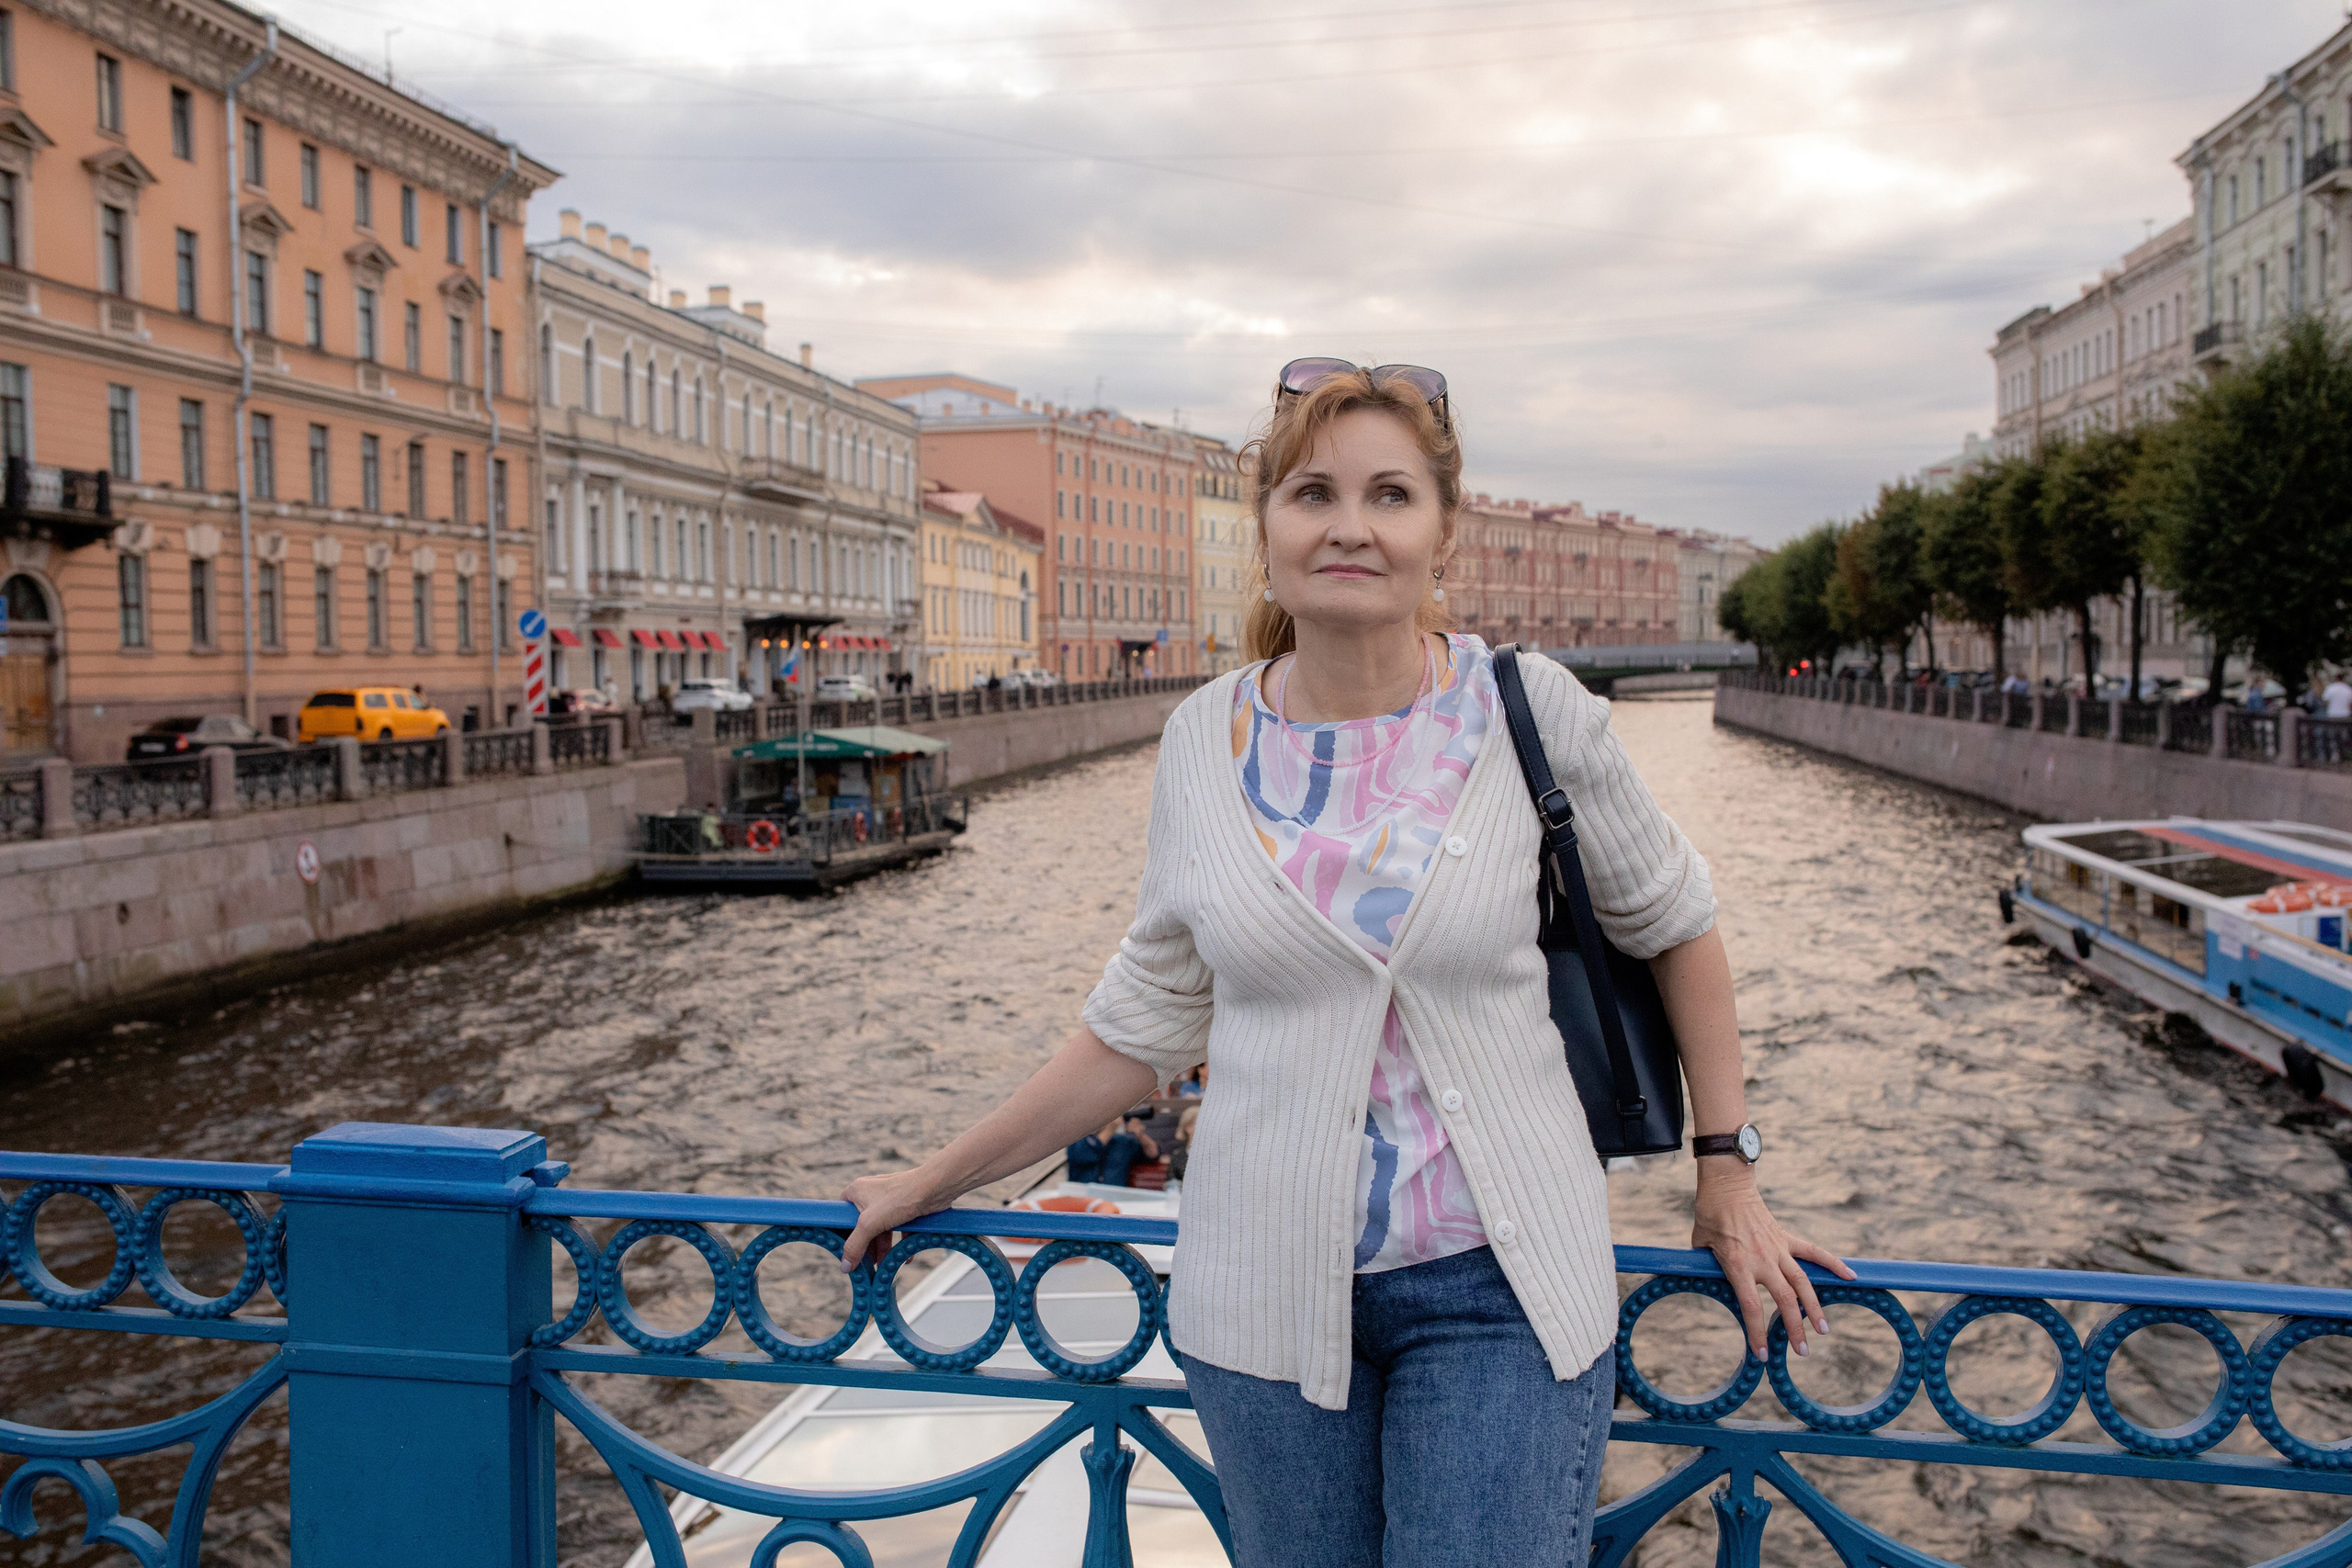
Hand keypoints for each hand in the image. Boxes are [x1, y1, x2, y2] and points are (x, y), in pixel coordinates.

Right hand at [839, 1168, 945, 1271]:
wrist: (936, 1188)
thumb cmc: (901, 1197)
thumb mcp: (870, 1224)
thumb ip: (855, 1245)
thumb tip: (845, 1266)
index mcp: (857, 1191)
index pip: (842, 1215)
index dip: (843, 1234)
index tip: (846, 1252)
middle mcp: (871, 1194)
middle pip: (863, 1226)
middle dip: (868, 1247)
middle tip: (868, 1264)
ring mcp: (889, 1201)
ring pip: (882, 1229)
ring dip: (884, 1248)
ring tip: (885, 1265)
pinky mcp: (905, 1208)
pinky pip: (898, 1229)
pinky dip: (900, 1243)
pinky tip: (904, 1258)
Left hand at [1690, 1163, 1855, 1359]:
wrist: (1727, 1186)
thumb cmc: (1709, 1216)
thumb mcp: (1700, 1246)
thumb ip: (1706, 1268)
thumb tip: (1703, 1283)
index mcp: (1738, 1266)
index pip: (1752, 1307)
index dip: (1758, 1333)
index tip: (1764, 1354)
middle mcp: (1762, 1260)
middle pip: (1785, 1301)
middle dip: (1795, 1328)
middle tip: (1803, 1352)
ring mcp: (1778, 1249)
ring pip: (1803, 1283)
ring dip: (1815, 1307)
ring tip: (1824, 1330)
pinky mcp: (1787, 1238)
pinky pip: (1814, 1253)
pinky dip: (1833, 1264)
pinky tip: (1851, 1277)